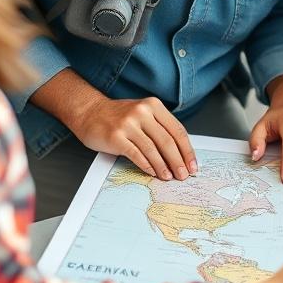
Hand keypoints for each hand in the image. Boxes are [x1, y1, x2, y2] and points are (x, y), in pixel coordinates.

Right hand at [75, 95, 196, 180]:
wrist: (89, 111)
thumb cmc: (119, 116)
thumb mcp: (143, 113)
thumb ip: (160, 128)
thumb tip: (180, 153)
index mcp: (154, 106)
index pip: (177, 130)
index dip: (187, 150)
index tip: (193, 164)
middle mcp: (143, 112)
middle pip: (168, 141)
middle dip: (178, 161)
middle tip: (184, 175)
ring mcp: (128, 124)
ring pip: (153, 149)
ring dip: (163, 166)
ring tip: (169, 177)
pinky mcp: (116, 137)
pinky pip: (136, 154)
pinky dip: (147, 165)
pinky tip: (153, 173)